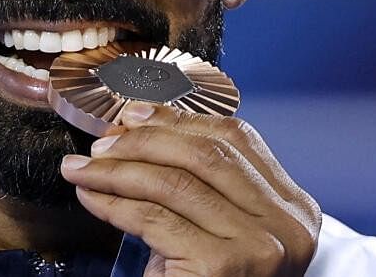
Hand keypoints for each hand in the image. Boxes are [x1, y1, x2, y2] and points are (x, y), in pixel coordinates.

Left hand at [60, 102, 320, 275]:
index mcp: (293, 208)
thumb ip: (202, 183)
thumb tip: (137, 125)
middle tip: (101, 145)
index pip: (236, 139)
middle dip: (144, 141)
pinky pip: (153, 219)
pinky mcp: (221, 267)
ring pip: (173, 183)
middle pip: (204, 154)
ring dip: (116, 171)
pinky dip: (113, 203)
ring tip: (82, 169)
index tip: (133, 115)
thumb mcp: (221, 229)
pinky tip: (92, 197)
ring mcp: (258, 247)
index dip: (179, 120)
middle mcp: (286, 225)